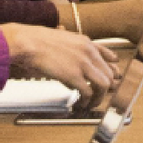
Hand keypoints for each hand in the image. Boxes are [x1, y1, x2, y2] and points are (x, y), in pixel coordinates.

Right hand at [0, 23, 118, 96]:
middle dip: (106, 88)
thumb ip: (73, 48)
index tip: (114, 77)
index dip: (112, 70)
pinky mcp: (74, 76)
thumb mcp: (61, 39)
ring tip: (91, 104)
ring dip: (98, 97)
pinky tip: (81, 104)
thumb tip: (76, 62)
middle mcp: (89, 52)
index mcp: (86, 43)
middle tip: (98, 96)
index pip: (108, 57)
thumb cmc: (37, 41)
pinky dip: (86, 101)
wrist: (28, 42)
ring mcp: (83, 64)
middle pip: (108, 74)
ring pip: (103, 84)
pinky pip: (88, 92)